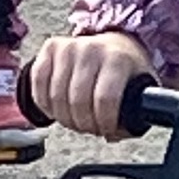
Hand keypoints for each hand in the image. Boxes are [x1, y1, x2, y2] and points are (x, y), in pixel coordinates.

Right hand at [32, 30, 152, 135]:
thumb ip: (132, 115)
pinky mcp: (51, 47)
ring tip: (76, 120)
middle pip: (78, 101)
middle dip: (83, 124)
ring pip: (56, 97)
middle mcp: (92, 49)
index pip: (105, 100)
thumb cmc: (126, 71)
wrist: (115, 44)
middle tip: (90, 128)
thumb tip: (112, 135)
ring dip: (64, 117)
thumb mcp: (140, 89)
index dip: (103, 123)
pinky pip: (38, 83)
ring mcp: (69, 46)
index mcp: (118, 59)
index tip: (106, 130)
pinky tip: (56, 108)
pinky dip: (44, 103)